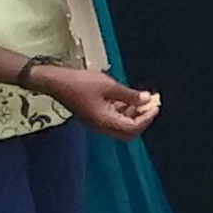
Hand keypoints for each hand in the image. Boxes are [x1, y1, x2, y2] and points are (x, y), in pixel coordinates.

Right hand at [32, 60, 158, 136]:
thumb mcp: (110, 86)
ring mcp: (97, 122)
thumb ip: (130, 95)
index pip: (132, 128)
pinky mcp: (94, 116)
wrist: (56, 82)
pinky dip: (124, 110)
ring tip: (142, 98)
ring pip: (121, 125)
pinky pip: (113, 118)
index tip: (156, 105)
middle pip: (128, 131)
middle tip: (151, 104)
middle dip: (142, 118)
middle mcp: (101, 126)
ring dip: (134, 114)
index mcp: (105, 121)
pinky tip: (128, 97)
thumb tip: (147, 99)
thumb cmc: (81, 82)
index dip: (147, 118)